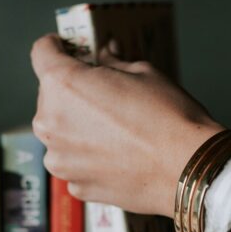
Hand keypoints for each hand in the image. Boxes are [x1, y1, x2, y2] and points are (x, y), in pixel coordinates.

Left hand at [30, 34, 223, 216]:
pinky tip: (120, 155)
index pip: (42, 52)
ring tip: (116, 130)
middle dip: (73, 91)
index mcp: (63, 85)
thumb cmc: (169, 118)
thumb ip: (113, 63)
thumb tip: (106, 55)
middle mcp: (50, 123)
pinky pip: (75, 162)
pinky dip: (90, 156)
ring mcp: (60, 159)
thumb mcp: (143, 73)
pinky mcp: (76, 185)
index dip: (56, 46)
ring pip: (61, 132)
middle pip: (50, 95)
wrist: (188, 170)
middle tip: (105, 94)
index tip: (67, 48)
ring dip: (78, 127)